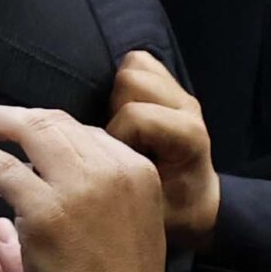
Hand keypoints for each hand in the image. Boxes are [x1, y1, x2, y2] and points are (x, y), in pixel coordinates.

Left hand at [0, 104, 168, 271]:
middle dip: (20, 116)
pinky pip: (2, 168)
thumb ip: (90, 204)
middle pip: (58, 125)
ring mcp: (80, 187)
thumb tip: (28, 204)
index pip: (87, 133)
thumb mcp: (126, 233)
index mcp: (138, 172)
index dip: (52, 129)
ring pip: (31, 134)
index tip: (28, 130)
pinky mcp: (46, 210)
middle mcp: (113, 170)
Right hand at [106, 51, 221, 249]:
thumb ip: (119, 183)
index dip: (114, 136)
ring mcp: (180, 93)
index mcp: (188, 137)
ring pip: (134, 65)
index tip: (114, 162)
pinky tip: (122, 108)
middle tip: (114, 140)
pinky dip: (124, 79)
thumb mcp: (147, 208)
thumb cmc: (170, 211)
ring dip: (117, 92)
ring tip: (118, 124)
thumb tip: (73, 166)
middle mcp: (187, 108)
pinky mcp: (171, 85)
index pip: (135, 116)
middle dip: (113, 109)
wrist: (197, 204)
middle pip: (131, 80)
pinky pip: (139, 61)